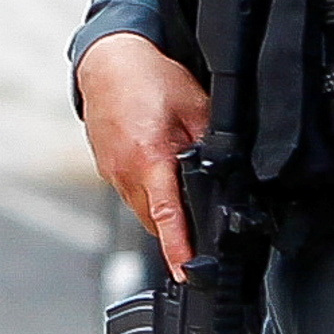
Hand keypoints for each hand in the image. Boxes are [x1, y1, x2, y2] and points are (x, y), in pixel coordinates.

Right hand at [74, 32, 209, 274]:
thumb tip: (227, 173)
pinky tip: (160, 173)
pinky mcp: (106, 168)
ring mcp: (112, 172)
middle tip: (201, 228)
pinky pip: (131, 194)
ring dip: (162, 211)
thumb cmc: (149, 78)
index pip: (167, 216)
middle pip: (156, 221)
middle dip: (177, 230)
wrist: (107, 61)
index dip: (178, 248)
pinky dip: (149, 195)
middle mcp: (125, 172)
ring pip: (143, 210)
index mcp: (150, 157)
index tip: (186, 273)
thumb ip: (211, 143)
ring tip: (180, 191)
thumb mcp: (195, 106)